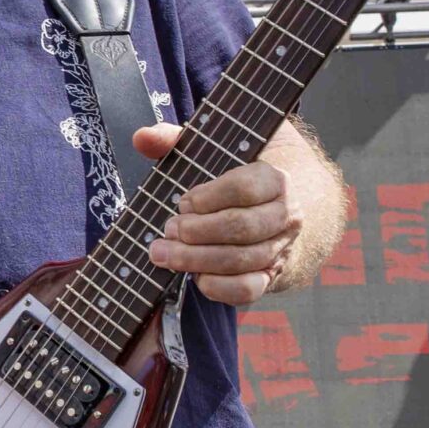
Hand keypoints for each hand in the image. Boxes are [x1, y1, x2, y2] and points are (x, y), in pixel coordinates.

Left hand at [133, 124, 301, 305]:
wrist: (282, 207)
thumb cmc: (238, 175)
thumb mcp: (218, 148)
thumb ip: (177, 139)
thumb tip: (143, 137)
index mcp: (275, 179)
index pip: (245, 188)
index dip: (208, 197)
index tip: (184, 201)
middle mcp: (285, 215)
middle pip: (241, 228)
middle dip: (196, 232)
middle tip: (169, 229)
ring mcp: (280, 248)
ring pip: (241, 261)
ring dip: (196, 260)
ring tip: (164, 253)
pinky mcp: (270, 276)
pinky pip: (247, 289)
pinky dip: (217, 287)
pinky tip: (193, 276)